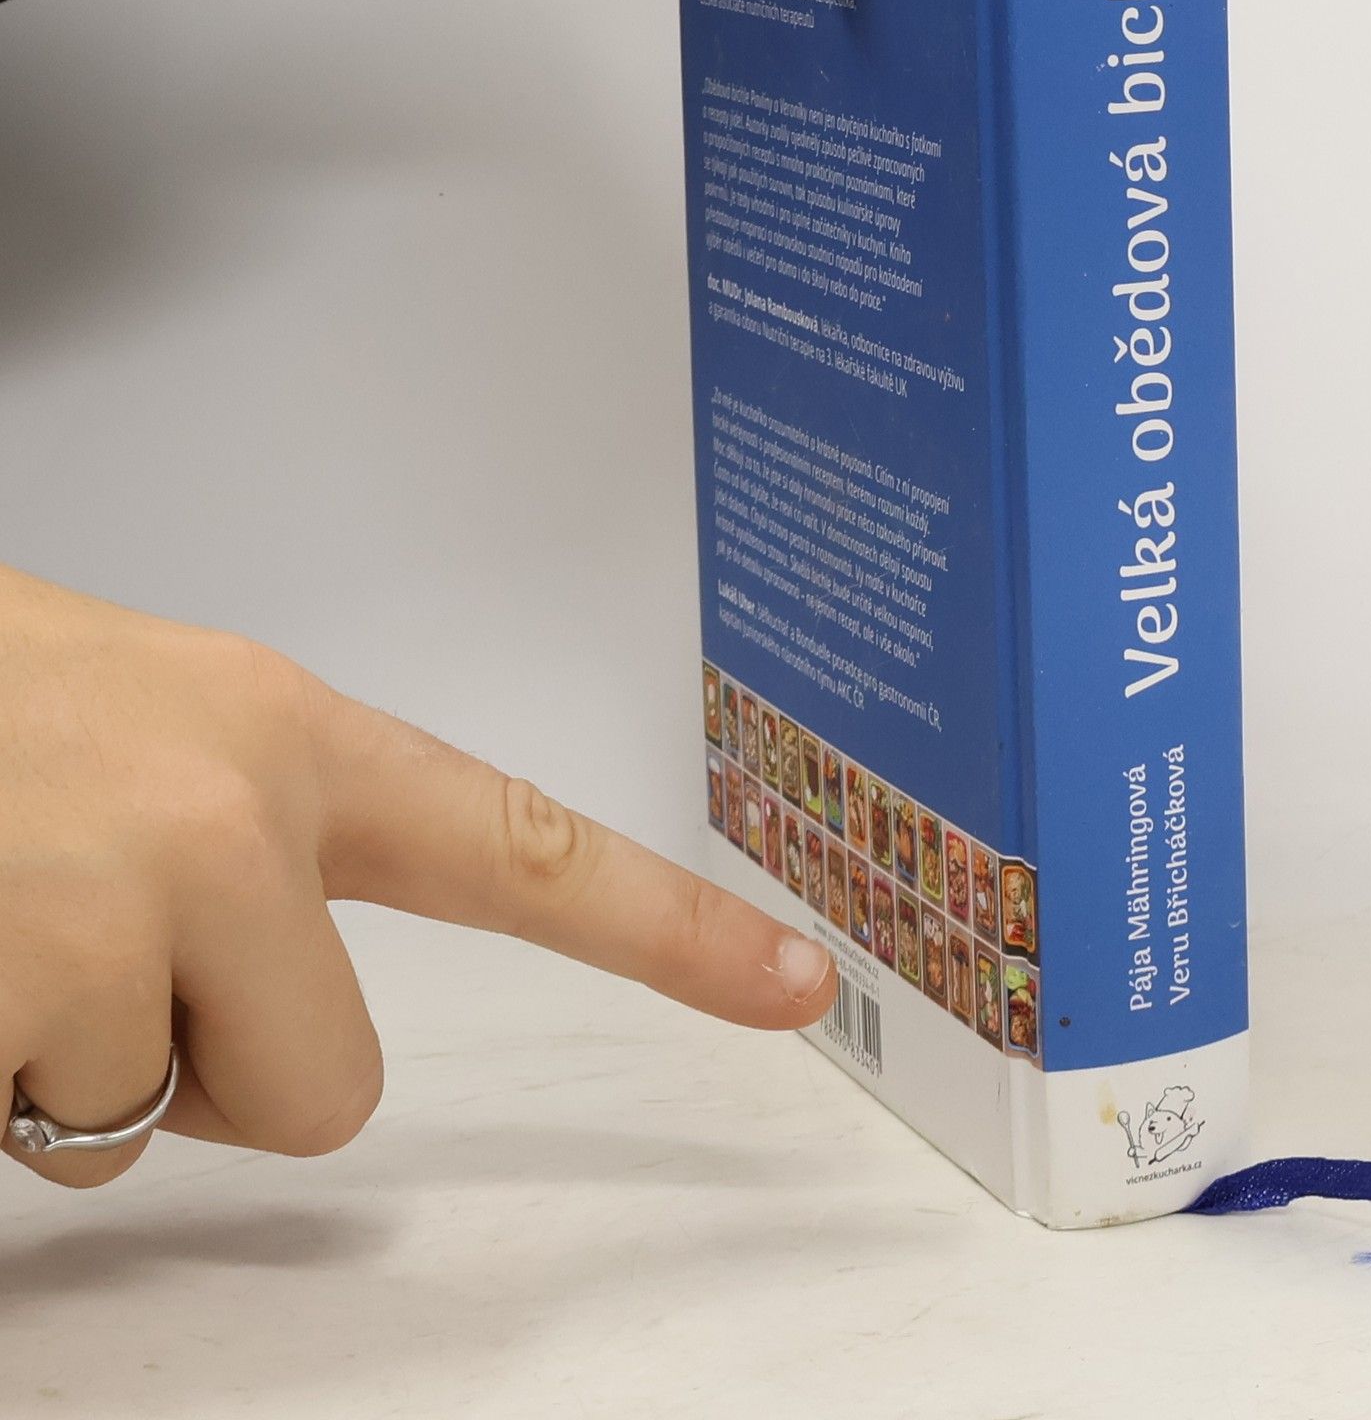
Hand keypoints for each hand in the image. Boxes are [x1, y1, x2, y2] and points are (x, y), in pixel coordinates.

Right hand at [0, 564, 835, 1189]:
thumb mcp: (127, 724)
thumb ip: (237, 835)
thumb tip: (261, 990)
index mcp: (280, 735)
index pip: (525, 845)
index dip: (673, 932)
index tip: (799, 989)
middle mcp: (228, 813)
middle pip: (327, 1090)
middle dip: (203, 1072)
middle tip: (70, 950)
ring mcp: (112, 907)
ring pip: (149, 1129)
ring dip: (56, 1069)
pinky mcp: (6, 991)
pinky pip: (21, 1138)